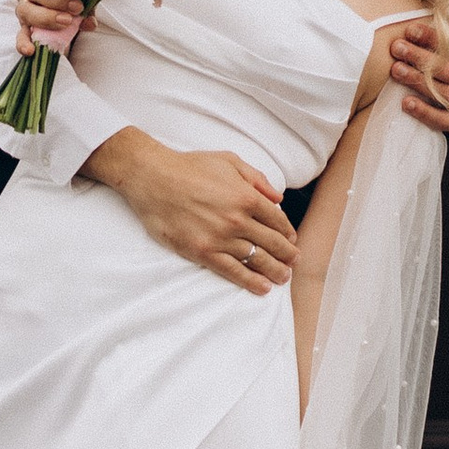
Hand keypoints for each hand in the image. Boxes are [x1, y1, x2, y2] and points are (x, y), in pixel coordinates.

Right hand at [13, 0, 86, 56]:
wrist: (64, 11)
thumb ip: (87, 6)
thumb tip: (90, 23)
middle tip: (77, 8)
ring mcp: (24, 7)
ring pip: (26, 10)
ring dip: (46, 18)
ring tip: (66, 24)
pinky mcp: (24, 26)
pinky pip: (20, 35)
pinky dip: (23, 43)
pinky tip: (30, 50)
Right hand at [85, 132, 295, 288]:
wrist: (153, 178)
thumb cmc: (190, 166)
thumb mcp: (229, 161)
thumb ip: (257, 178)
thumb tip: (278, 197)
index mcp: (247, 196)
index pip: (277, 220)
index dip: (288, 232)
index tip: (292, 240)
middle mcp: (238, 219)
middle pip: (272, 242)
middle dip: (287, 255)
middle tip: (294, 263)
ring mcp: (220, 238)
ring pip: (256, 259)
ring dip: (274, 270)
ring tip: (283, 278)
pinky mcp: (203, 252)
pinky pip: (232, 271)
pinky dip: (250, 281)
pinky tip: (262, 288)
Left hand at [389, 19, 448, 133]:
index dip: (435, 38)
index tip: (411, 30)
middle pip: (448, 71)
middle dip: (420, 57)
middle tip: (397, 47)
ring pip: (442, 93)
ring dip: (416, 80)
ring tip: (396, 69)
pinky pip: (441, 120)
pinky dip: (423, 112)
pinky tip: (405, 102)